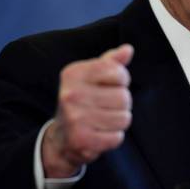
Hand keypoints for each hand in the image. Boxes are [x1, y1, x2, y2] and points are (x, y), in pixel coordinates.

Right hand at [41, 44, 133, 177]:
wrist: (61, 136)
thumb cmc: (84, 99)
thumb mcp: (93, 76)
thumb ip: (111, 62)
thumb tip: (128, 49)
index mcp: (74, 73)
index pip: (118, 72)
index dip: (122, 80)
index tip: (111, 85)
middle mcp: (71, 94)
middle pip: (124, 97)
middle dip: (122, 103)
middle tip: (107, 106)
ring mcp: (74, 117)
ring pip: (124, 118)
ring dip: (119, 121)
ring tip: (104, 120)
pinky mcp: (80, 139)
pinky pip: (116, 137)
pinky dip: (114, 137)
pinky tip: (100, 133)